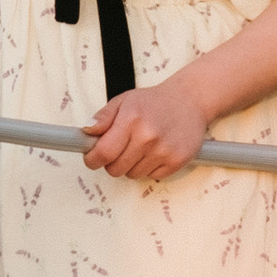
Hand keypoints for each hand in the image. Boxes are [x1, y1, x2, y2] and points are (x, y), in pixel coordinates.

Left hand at [83, 74, 216, 183]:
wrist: (190, 100)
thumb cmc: (154, 102)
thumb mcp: (124, 101)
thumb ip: (103, 117)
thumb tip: (86, 131)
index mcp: (130, 119)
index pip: (103, 152)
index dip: (92, 159)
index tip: (92, 158)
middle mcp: (147, 136)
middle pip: (115, 169)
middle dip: (112, 162)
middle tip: (119, 149)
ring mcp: (163, 150)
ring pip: (133, 175)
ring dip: (131, 165)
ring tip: (140, 147)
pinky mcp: (177, 161)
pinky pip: (152, 176)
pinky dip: (150, 168)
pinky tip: (155, 151)